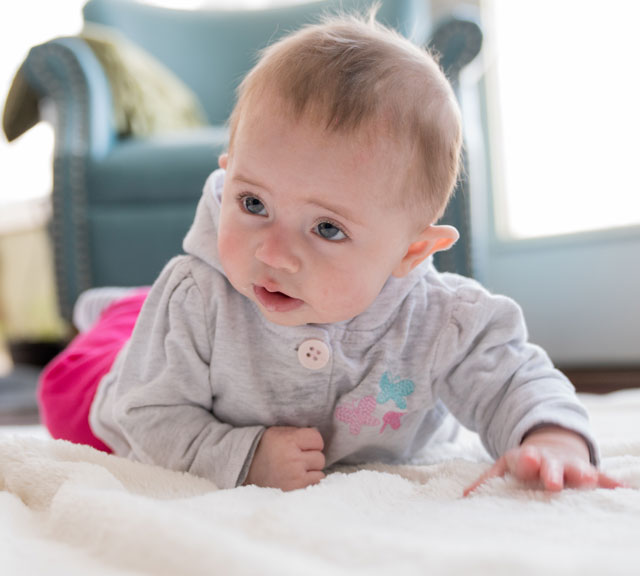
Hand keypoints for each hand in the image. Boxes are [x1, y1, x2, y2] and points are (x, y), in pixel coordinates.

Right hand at [244, 426, 325, 490]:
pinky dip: (309, 482)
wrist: (246, 472)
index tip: (304, 445)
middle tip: (297, 459)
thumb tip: (317, 434)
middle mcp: (292, 458)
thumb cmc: (266, 450)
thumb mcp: (277, 433)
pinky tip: (296, 479)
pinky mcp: (295, 490)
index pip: (317, 439)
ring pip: (319, 472)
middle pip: (320, 457)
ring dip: (311, 471)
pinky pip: (315, 484)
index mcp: (288, 441)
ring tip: (295, 470)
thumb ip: (297, 432)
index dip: (312, 442)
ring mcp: (294, 476)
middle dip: (311, 458)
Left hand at [464, 426, 622, 495]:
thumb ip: (486, 480)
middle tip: (554, 481)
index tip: (528, 460)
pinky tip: (624, 490)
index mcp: (528, 460)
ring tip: (590, 479)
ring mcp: (570, 466)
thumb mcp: (505, 467)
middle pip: (551, 466)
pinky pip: (603, 478)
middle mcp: (551, 462)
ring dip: (583, 474)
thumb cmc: (525, 463)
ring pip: (577, 469)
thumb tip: (465, 497)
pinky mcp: (587, 472)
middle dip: (552, 471)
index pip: (526, 460)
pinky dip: (612, 483)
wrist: (550, 446)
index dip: (527, 460)